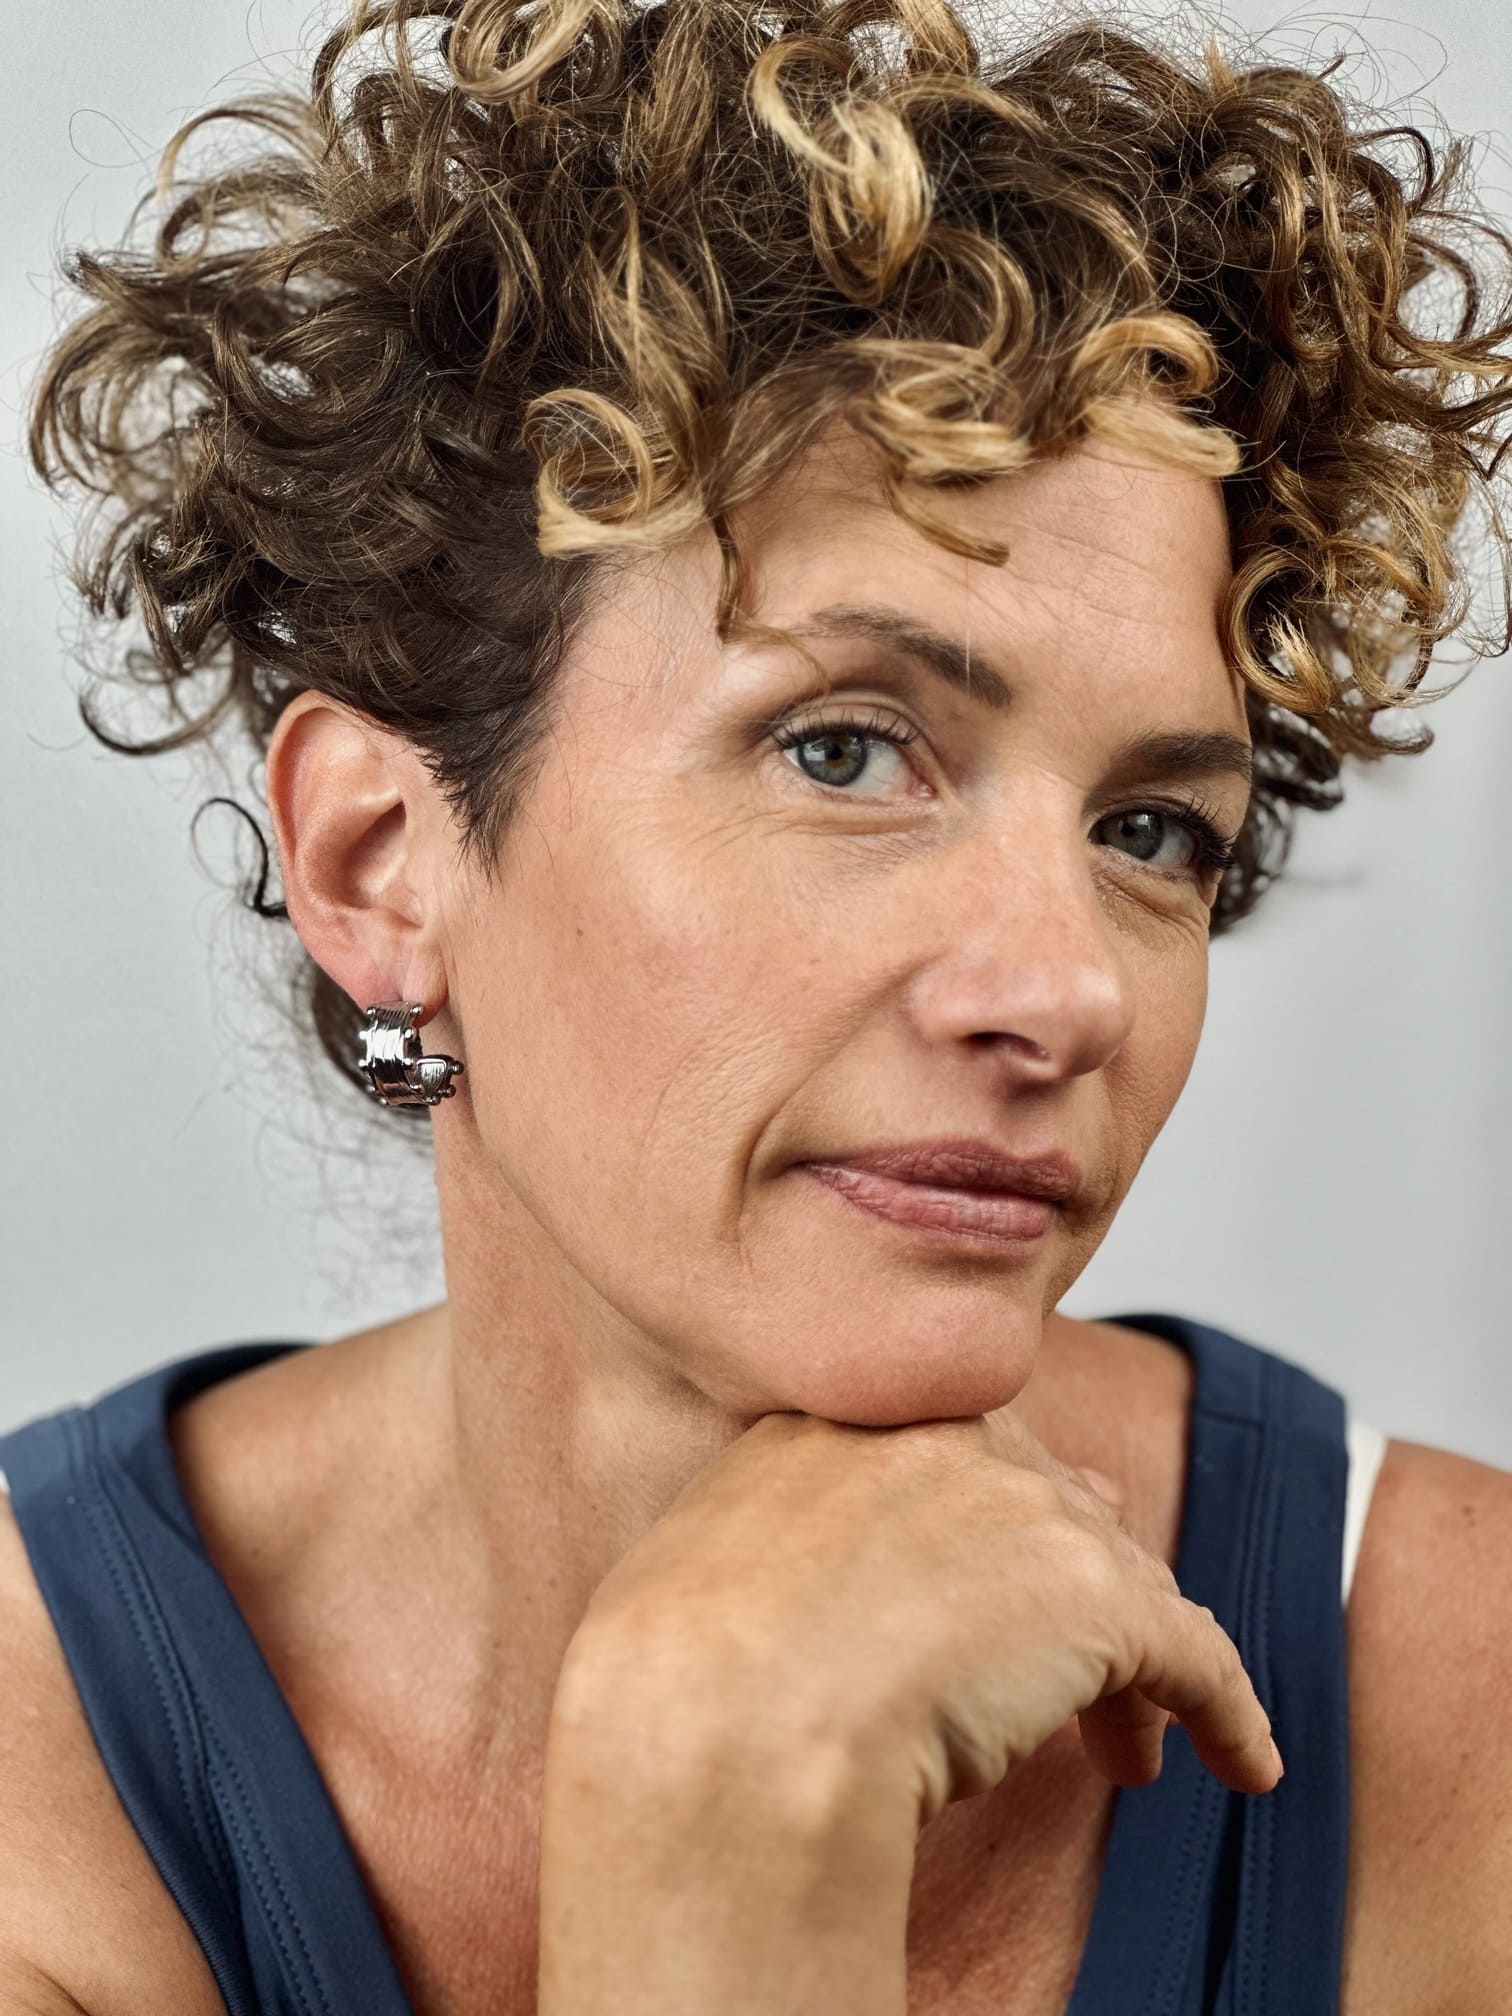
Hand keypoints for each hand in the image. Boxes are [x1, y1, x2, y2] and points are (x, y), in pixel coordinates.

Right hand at [563, 1403, 1280, 1830]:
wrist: (721, 1720)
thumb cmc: (685, 1672)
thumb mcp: (711, 1557)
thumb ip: (780, 1529)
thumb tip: (838, 1575)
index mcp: (849, 1417)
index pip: (961, 1452)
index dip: (997, 1520)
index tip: (1008, 1571)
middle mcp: (950, 1437)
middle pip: (1049, 1506)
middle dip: (1068, 1587)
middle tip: (1076, 1657)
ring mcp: (1028, 1508)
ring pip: (1116, 1583)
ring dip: (1128, 1668)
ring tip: (1130, 1751)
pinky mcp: (1101, 1601)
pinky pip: (1195, 1658)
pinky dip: (1226, 1712)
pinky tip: (1243, 1763)